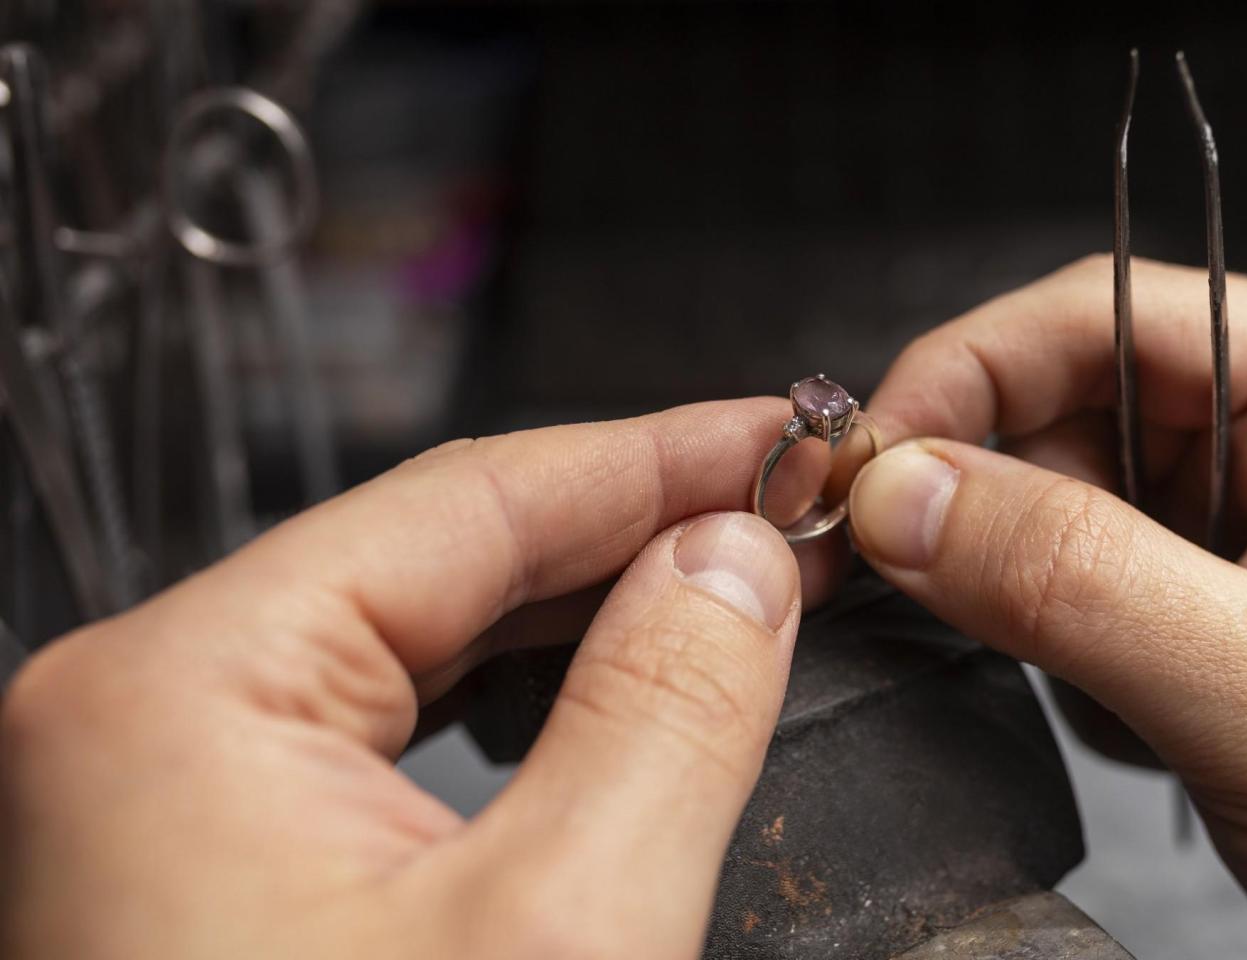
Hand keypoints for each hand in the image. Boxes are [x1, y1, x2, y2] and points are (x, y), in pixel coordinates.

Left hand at [0, 400, 837, 959]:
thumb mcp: (559, 938)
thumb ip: (666, 710)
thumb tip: (738, 560)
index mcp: (180, 693)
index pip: (467, 499)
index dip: (655, 456)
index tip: (782, 436)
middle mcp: (148, 723)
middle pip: (441, 558)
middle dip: (631, 528)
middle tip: (789, 507)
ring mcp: (174, 799)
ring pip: (423, 642)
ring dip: (588, 610)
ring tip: (736, 580)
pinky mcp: (225, 873)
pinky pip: (396, 732)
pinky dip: (525, 702)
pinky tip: (623, 685)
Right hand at [847, 255, 1246, 958]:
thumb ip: (1074, 579)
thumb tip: (907, 493)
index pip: (1113, 315)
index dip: (970, 369)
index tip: (866, 455)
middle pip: (1075, 404)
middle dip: (989, 495)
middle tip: (911, 571)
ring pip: (1068, 505)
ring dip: (1039, 595)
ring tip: (1110, 688)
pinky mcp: (1233, 616)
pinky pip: (1088, 593)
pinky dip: (1070, 655)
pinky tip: (1140, 717)